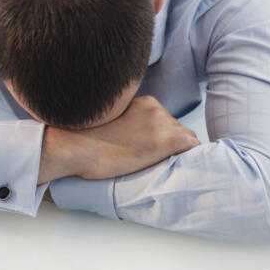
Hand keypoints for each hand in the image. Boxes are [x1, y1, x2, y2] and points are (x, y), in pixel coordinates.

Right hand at [38, 96, 199, 182]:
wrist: (75, 145)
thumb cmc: (82, 140)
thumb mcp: (108, 123)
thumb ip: (126, 124)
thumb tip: (128, 139)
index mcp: (143, 102)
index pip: (163, 119)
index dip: (160, 136)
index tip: (152, 150)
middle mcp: (156, 109)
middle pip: (176, 128)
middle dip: (170, 143)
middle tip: (158, 162)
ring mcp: (163, 124)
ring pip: (186, 138)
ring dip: (178, 151)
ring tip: (167, 167)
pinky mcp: (167, 141)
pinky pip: (193, 147)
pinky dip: (193, 157)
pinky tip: (187, 168)